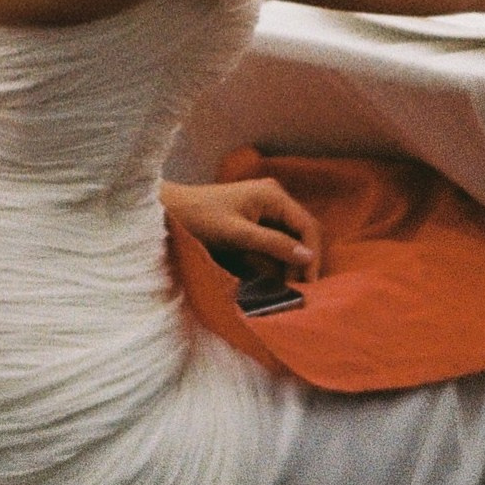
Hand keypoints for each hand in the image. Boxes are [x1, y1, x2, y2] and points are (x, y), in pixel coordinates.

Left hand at [162, 177, 320, 281]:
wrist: (172, 210)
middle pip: (301, 232)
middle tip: (298, 289)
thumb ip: (273, 244)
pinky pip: (275, 240)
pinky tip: (272, 276)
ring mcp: (265, 208)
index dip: (312, 255)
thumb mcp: (238, 234)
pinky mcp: (255, 220)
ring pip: (289, 239)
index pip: (307, 226)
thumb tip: (308, 256)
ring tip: (285, 287)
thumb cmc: (200, 217)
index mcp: (274, 195)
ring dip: (289, 262)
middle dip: (302, 260)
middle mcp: (275, 198)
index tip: (309, 284)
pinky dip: (276, 258)